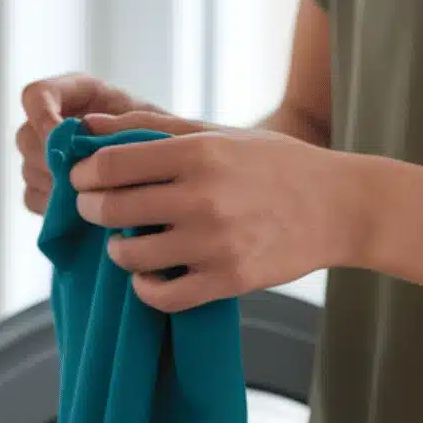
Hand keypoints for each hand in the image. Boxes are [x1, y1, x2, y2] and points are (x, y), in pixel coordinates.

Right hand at [15, 75, 156, 212]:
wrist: (174, 176)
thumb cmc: (169, 143)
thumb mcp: (157, 125)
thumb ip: (125, 123)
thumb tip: (82, 132)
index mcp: (78, 93)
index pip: (36, 95)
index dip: (42, 115)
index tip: (61, 137)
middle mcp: (57, 121)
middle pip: (26, 136)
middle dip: (52, 160)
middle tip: (82, 177)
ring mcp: (49, 156)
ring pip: (27, 169)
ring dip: (54, 185)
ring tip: (91, 194)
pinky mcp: (48, 187)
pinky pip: (32, 197)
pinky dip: (53, 207)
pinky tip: (83, 210)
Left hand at [70, 111, 362, 312]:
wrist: (339, 207)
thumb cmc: (275, 164)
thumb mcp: (219, 133)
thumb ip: (152, 127)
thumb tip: (87, 127)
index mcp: (198, 153)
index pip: (110, 166)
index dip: (84, 175)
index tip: (83, 179)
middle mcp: (203, 198)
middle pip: (110, 208)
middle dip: (91, 209)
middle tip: (97, 209)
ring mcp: (215, 243)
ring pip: (129, 255)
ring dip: (117, 250)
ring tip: (127, 241)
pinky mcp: (228, 280)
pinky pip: (161, 295)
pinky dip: (144, 287)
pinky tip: (150, 274)